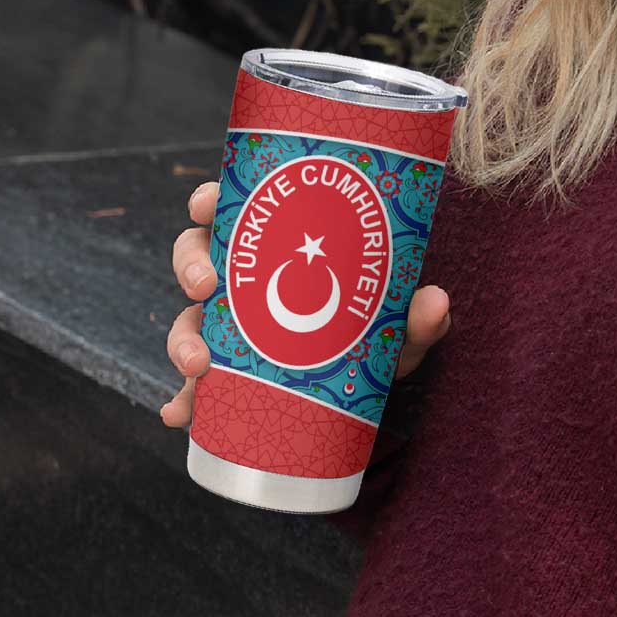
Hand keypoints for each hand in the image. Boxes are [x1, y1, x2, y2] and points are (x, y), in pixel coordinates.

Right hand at [160, 180, 451, 425]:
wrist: (371, 388)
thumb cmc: (379, 335)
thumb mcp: (398, 325)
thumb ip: (417, 317)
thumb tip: (436, 302)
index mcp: (277, 248)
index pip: (233, 211)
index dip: (209, 201)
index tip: (206, 204)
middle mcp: (247, 282)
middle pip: (197, 259)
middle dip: (190, 268)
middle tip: (206, 287)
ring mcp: (232, 329)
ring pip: (189, 321)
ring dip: (182, 339)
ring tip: (198, 366)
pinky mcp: (229, 377)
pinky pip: (194, 387)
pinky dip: (182, 401)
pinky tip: (180, 415)